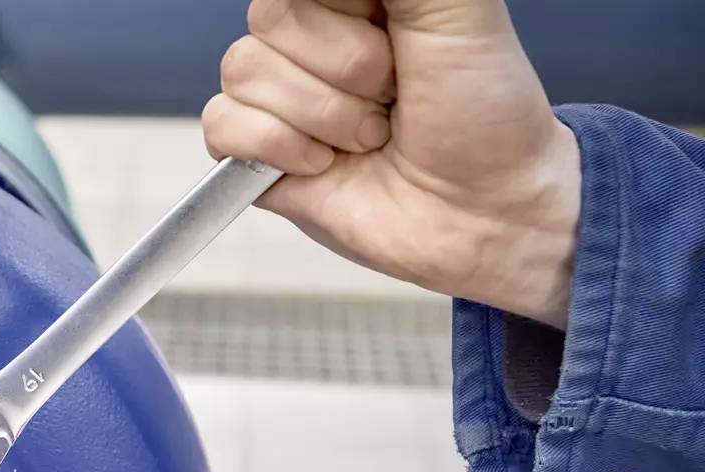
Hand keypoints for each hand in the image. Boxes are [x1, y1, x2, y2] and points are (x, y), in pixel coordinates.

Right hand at [203, 0, 580, 328]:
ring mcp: (282, 100)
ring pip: (243, 71)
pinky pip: (221, 125)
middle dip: (344, 67)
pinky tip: (323, 164)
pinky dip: (276, 147)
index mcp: (360, 0)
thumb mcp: (463, 16)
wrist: (483, 214)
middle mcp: (315, 43)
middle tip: (392, 97)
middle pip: (270, 18)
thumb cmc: (486, 118)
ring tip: (369, 138)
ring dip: (320, 114)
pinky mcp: (259, 156)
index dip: (342, 14)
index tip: (392, 34)